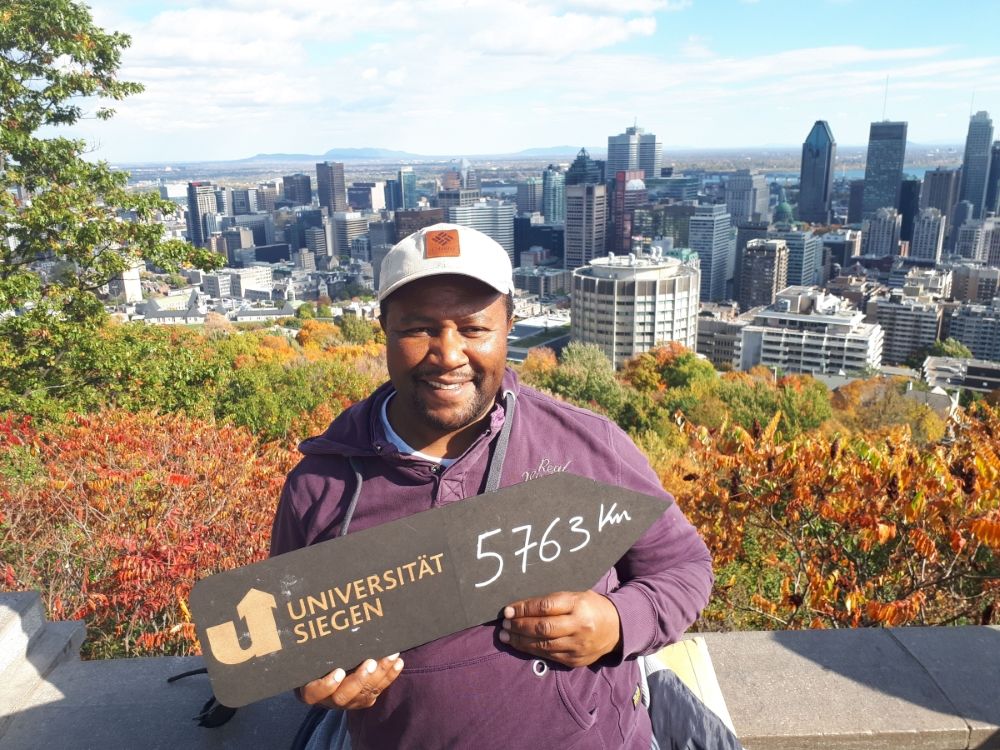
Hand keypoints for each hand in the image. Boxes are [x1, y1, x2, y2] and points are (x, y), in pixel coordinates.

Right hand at [298, 653, 403, 709]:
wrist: (327, 669)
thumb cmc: (317, 657)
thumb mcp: (312, 654)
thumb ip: (318, 647)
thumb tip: (326, 621)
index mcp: (311, 689)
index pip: (314, 693)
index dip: (326, 686)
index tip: (339, 671)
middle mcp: (329, 699)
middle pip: (343, 696)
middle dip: (360, 680)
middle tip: (371, 662)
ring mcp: (348, 701)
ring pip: (364, 694)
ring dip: (380, 674)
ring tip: (391, 656)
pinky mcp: (363, 700)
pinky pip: (377, 691)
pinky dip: (389, 676)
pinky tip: (398, 663)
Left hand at [499, 591, 620, 667]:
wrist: (617, 628)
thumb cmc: (590, 606)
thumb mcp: (575, 596)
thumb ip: (552, 602)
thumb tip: (520, 607)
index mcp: (578, 604)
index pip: (545, 606)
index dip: (523, 609)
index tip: (507, 610)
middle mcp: (579, 626)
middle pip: (542, 628)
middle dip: (519, 626)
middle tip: (503, 625)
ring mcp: (577, 646)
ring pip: (543, 645)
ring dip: (520, 641)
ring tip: (505, 636)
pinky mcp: (575, 660)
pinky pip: (549, 655)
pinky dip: (532, 650)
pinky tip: (520, 645)